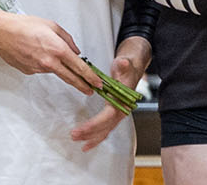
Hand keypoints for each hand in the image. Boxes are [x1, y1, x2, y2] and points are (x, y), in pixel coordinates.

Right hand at [0, 10, 101, 95]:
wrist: (1, 33)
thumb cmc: (24, 26)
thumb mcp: (52, 26)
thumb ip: (67, 39)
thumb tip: (75, 50)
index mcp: (58, 49)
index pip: (79, 67)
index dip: (90, 77)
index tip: (97, 83)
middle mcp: (49, 62)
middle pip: (70, 78)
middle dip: (83, 85)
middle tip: (91, 90)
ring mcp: (38, 68)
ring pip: (54, 70)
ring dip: (56, 65)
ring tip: (44, 49)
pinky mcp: (29, 71)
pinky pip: (41, 68)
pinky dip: (43, 63)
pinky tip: (34, 52)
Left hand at [70, 36, 149, 150]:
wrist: (132, 68)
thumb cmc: (127, 66)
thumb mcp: (125, 62)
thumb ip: (124, 64)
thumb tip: (124, 63)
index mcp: (123, 100)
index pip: (108, 116)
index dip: (94, 124)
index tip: (81, 129)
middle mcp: (122, 109)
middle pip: (106, 126)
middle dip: (90, 133)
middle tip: (74, 136)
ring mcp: (118, 113)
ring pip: (106, 130)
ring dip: (93, 138)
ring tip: (79, 143)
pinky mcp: (113, 114)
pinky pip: (106, 129)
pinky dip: (97, 137)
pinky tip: (87, 143)